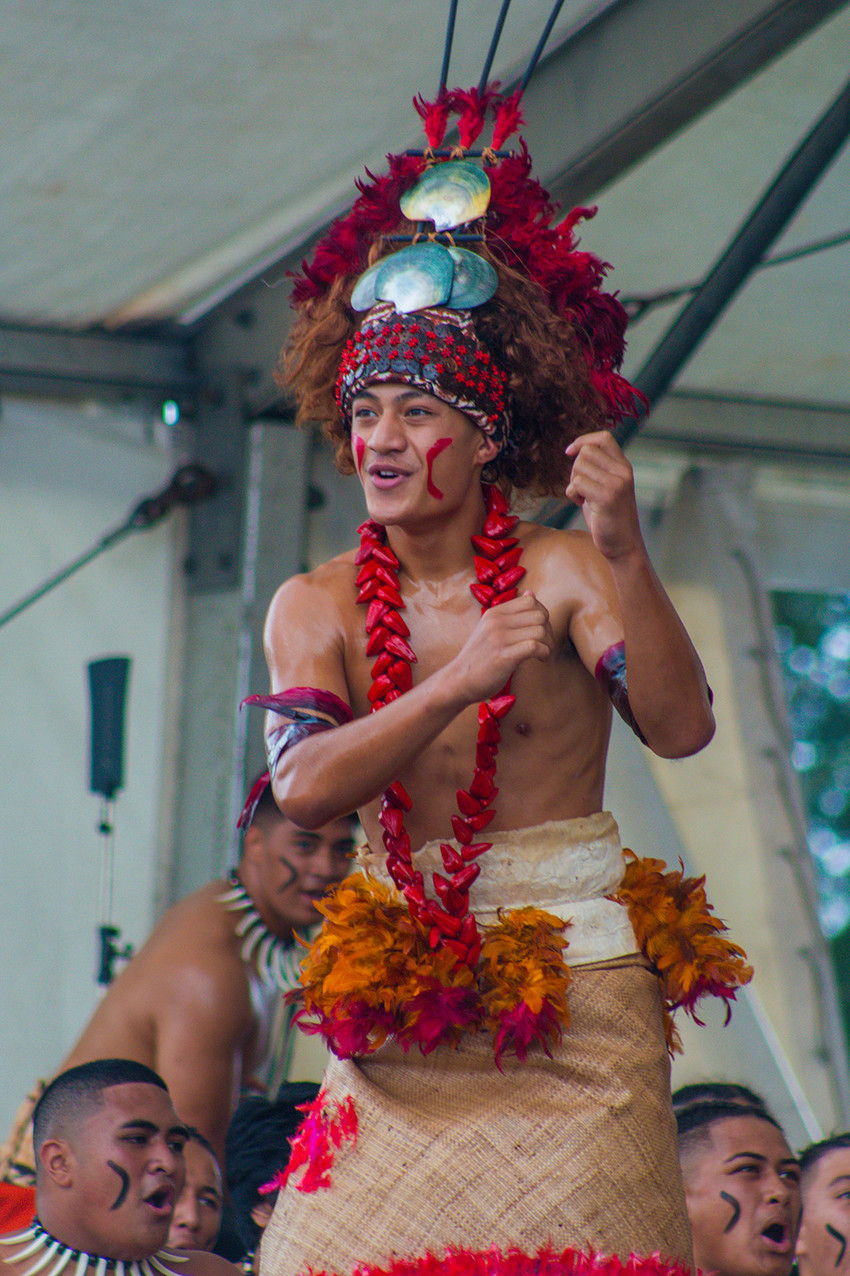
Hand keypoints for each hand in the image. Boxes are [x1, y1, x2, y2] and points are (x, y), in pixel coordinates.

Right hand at [447, 591, 553, 704]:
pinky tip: (540, 659)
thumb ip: (511, 614)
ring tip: (543, 654)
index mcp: (494, 613)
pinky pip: (534, 646)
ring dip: (548, 644)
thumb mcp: (490, 629)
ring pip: (540, 631)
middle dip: (548, 631)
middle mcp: (496, 622)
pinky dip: (544, 653)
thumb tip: (530, 594)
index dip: (542, 616)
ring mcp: (499, 638)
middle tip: (544, 645)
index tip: (539, 631)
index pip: (530, 601)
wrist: (458, 680)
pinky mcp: (503, 656)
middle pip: (539, 615)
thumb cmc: (479, 657)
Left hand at [565, 431, 643, 561]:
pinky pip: (577, 483)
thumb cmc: (609, 517)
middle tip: (581, 488)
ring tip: (584, 497)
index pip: (604, 437)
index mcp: (624, 467)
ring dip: (573, 483)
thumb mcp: (607, 487)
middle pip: (586, 452)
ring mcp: (616, 484)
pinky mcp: (606, 497)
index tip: (570, 452)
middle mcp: (622, 472)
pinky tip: (582, 504)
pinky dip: (572, 494)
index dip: (583, 440)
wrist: (623, 544)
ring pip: (579, 467)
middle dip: (575, 468)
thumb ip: (597, 469)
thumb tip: (576, 450)